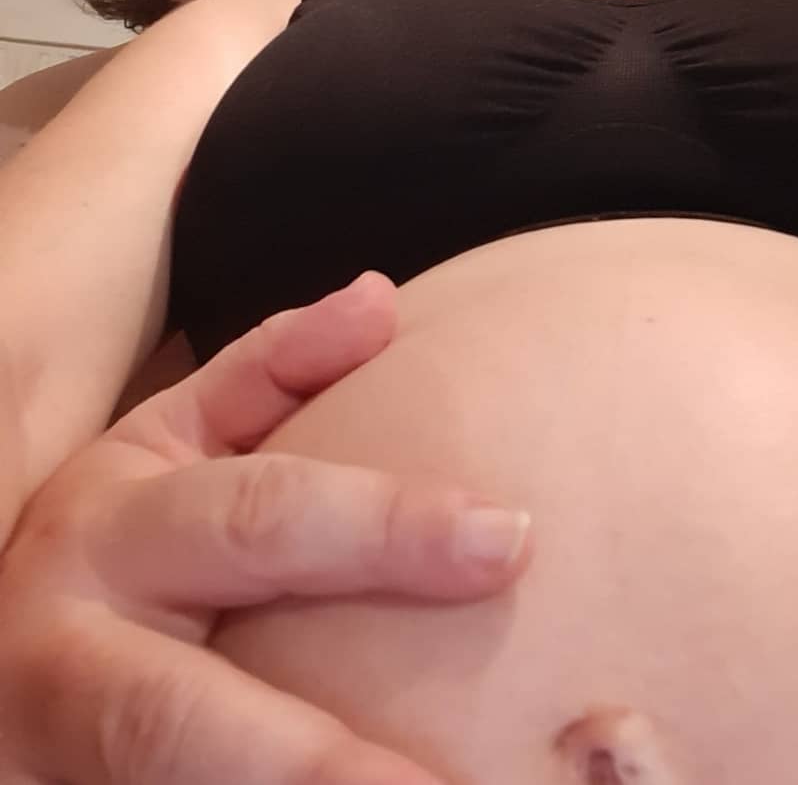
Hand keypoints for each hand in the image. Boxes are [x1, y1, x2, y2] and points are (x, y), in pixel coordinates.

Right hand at [0, 272, 530, 783]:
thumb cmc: (123, 537)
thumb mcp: (170, 438)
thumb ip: (273, 371)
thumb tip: (383, 298)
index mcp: (110, 531)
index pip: (261, 518)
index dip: (386, 528)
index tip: (508, 540)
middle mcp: (64, 658)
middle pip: (186, 719)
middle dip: (317, 767)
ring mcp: (51, 764)